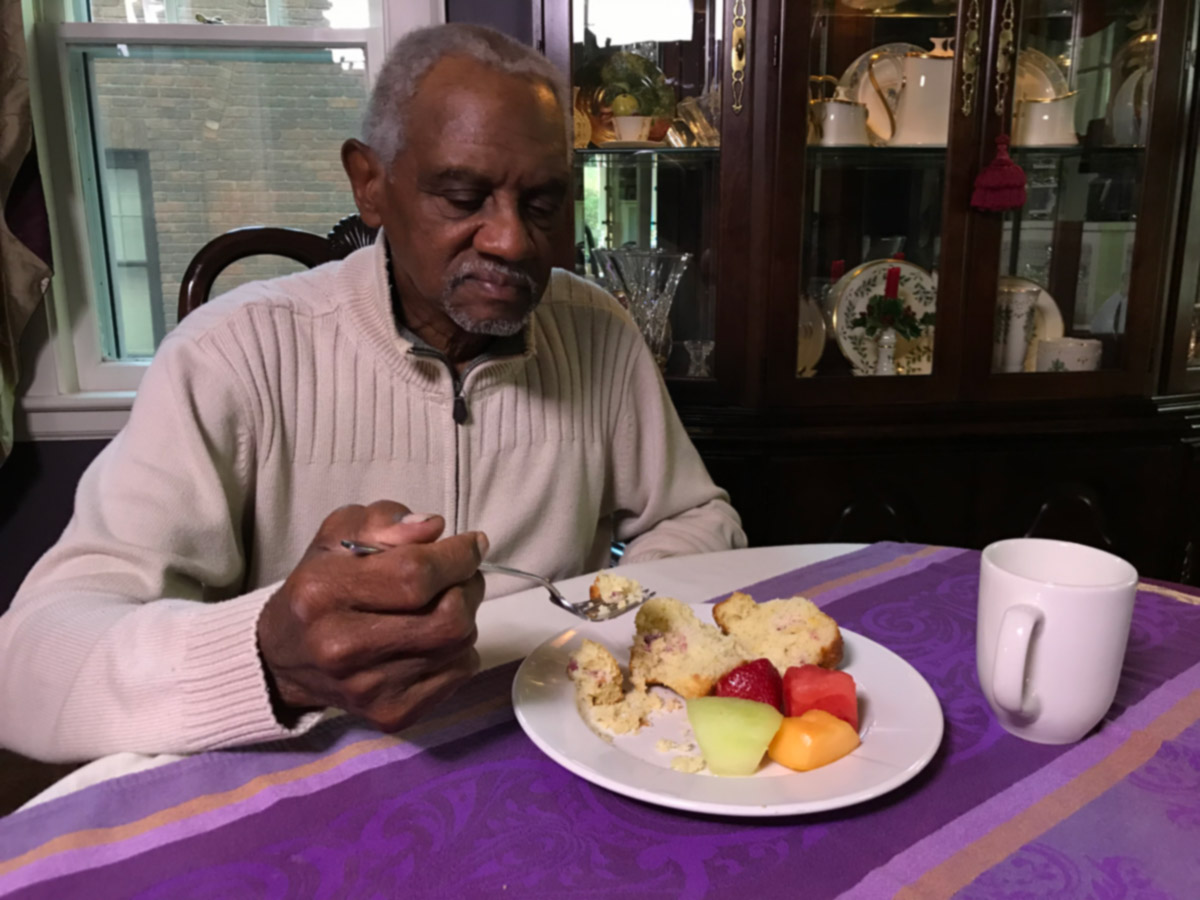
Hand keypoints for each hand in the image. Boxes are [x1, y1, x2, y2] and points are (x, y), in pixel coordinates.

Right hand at [257, 501, 487, 731]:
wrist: (284, 658)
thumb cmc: (319, 586)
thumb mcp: (338, 535)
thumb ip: (384, 521)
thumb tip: (433, 528)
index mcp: (324, 592)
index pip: (416, 574)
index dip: (458, 556)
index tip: (472, 544)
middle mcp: (342, 646)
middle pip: (448, 617)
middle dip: (468, 586)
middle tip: (460, 575)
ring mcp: (367, 687)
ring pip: (459, 645)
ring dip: (465, 616)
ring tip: (443, 603)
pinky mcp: (390, 714)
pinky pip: (458, 674)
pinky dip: (459, 650)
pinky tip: (433, 638)